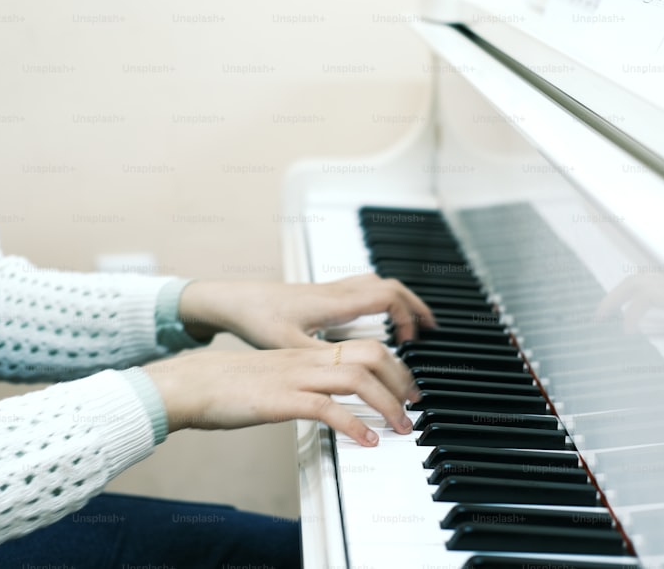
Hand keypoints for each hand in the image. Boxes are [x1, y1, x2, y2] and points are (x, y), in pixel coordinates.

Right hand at [142, 339, 419, 445]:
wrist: (189, 383)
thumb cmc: (225, 384)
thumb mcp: (272, 378)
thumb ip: (300, 384)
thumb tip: (322, 402)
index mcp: (305, 353)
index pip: (364, 346)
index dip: (393, 365)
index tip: (406, 388)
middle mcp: (306, 360)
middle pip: (371, 353)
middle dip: (401, 379)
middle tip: (413, 405)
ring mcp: (295, 377)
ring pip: (358, 377)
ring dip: (388, 403)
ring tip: (401, 426)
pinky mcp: (282, 399)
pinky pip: (328, 408)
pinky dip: (354, 425)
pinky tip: (367, 441)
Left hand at [177, 274, 435, 348]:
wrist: (233, 300)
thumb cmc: (256, 318)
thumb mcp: (288, 346)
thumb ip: (322, 361)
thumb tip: (351, 379)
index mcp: (335, 303)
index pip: (388, 296)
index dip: (407, 316)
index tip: (411, 343)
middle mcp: (337, 292)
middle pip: (391, 286)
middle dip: (415, 307)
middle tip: (429, 331)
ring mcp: (331, 290)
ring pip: (378, 285)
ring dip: (399, 302)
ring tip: (412, 326)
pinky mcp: (323, 295)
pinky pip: (364, 289)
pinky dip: (381, 301)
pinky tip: (377, 321)